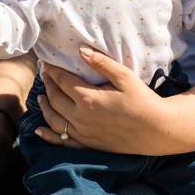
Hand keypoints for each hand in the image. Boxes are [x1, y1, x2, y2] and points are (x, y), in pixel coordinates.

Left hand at [34, 47, 168, 152]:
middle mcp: (80, 116)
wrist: (155, 130)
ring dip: (45, 107)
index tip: (46, 62)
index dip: (53, 71)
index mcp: (88, 98)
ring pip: (54, 120)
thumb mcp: (125, 77)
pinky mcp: (87, 144)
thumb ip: (102, 63)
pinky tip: (39, 131)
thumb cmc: (142, 100)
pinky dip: (47, 135)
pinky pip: (61, 141)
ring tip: (41, 97)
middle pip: (55, 98)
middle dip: (47, 85)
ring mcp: (82, 132)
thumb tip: (81, 50)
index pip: (62, 81)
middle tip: (45, 75)